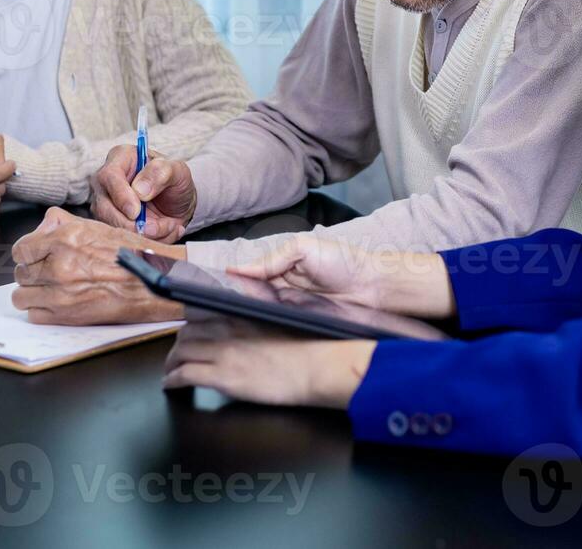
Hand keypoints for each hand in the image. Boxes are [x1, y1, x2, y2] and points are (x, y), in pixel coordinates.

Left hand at [12, 206, 186, 323]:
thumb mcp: (95, 226)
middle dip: (32, 273)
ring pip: (21, 296)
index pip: (21, 250)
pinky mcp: (65, 315)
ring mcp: (59, 292)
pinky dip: (43, 310)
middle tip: (49, 273)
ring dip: (33, 293)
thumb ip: (62, 223)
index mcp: (64, 239)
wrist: (151, 282)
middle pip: (20, 273)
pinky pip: (34, 315)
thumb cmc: (129, 254)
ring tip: (51, 289)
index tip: (35, 257)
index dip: (28, 253)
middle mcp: (58, 265)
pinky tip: (59, 302)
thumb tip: (40, 228)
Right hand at [89, 143, 195, 243]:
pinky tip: (165, 232)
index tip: (136, 212)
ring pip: (113, 227)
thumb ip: (161, 172)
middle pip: (104, 207)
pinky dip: (147, 241)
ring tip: (168, 226)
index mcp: (120, 158)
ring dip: (144, 234)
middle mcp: (107, 182)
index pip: (110, 177)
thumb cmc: (174, 179)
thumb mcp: (177, 170)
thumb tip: (140, 190)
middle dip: (133, 224)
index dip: (121, 196)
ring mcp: (106, 205)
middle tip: (157, 227)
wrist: (177, 200)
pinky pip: (124, 239)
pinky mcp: (112, 224)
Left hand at [161, 312, 375, 408]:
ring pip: (180, 351)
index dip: (190, 324)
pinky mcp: (221, 375)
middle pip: (186, 332)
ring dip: (171, 362)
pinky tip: (170, 386)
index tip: (188, 331)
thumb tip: (244, 331)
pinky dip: (172, 380)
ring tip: (170, 371)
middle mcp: (227, 328)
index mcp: (241, 314)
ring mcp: (222, 351)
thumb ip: (254, 323)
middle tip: (177, 355)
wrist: (315, 366)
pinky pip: (184, 375)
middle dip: (178, 344)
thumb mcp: (278, 324)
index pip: (201, 312)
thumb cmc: (307, 348)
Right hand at [230, 235, 455, 318]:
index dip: (231, 285)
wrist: (374, 286)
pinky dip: (268, 329)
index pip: (248, 279)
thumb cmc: (344, 261)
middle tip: (212, 311)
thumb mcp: (304, 249)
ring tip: (225, 323)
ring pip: (262, 316)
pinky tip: (254, 332)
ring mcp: (291, 311)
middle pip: (251, 300)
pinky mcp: (302, 327)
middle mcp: (282, 292)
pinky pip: (280, 328)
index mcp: (280, 270)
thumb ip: (272, 259)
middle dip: (234, 305)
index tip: (208, 290)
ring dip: (248, 319)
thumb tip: (239, 269)